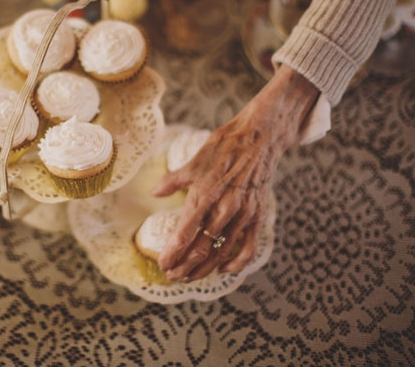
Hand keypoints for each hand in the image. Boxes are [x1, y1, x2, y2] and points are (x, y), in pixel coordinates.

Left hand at [151, 66, 318, 281]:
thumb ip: (173, 181)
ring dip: (204, 268)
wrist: (259, 138)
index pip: (185, 233)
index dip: (173, 252)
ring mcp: (243, 214)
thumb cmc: (224, 147)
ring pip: (222, 252)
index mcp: (205, 194)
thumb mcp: (194, 162)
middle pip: (202, 248)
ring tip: (189, 276)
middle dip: (185, 266)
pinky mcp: (257, 216)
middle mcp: (225, 208)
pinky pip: (249, 248)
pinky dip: (237, 263)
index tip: (163, 264)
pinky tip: (224, 269)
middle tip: (172, 276)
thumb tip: (155, 193)